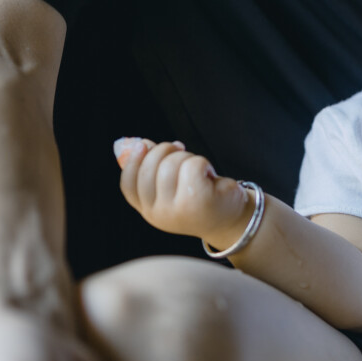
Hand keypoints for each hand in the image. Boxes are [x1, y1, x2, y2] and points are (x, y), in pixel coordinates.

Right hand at [114, 137, 251, 249]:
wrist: (232, 217)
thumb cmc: (200, 196)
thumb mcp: (173, 185)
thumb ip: (153, 166)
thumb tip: (137, 143)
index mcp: (148, 210)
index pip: (128, 185)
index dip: (132, 162)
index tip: (142, 145)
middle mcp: (158, 215)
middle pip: (149, 169)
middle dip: (165, 151)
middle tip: (181, 151)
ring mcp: (176, 210)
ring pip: (171, 163)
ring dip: (187, 157)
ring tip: (199, 171)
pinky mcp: (197, 202)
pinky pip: (192, 165)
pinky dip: (203, 163)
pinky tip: (210, 175)